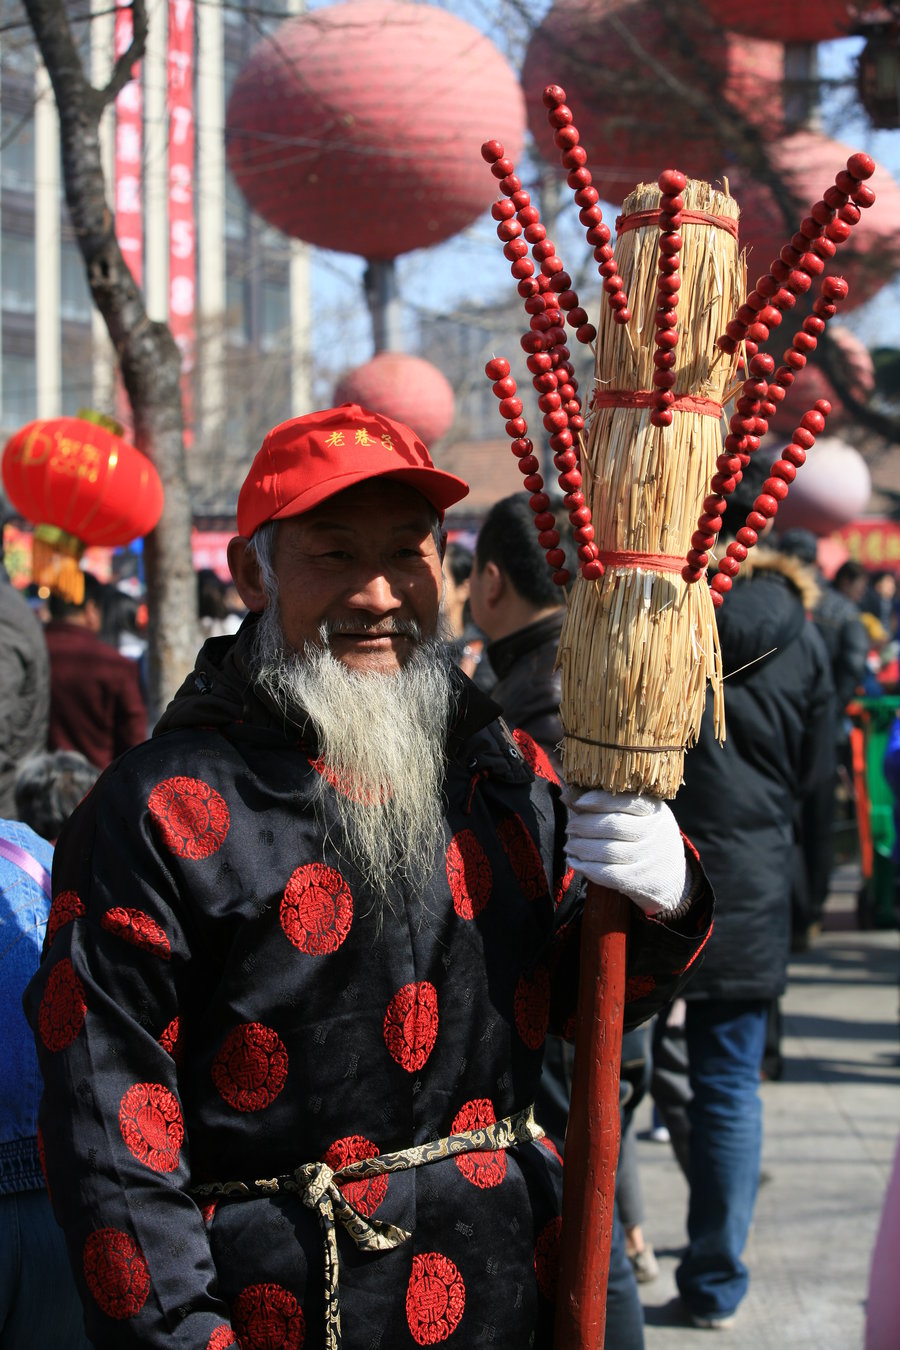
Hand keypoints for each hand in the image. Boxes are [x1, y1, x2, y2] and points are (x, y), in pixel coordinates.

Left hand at [563, 787, 690, 917]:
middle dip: (585, 825)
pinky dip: (588, 869)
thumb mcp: (632, 817)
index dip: (598, 800)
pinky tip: (576, 863)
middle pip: (614, 825)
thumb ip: (599, 804)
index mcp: (654, 809)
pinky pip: (610, 874)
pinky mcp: (642, 881)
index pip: (625, 800)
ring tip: (569, 846)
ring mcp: (651, 857)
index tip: (578, 803)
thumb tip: (566, 794)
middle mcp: (656, 831)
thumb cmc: (643, 838)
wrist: (672, 878)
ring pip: (609, 851)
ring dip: (582, 848)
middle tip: (569, 828)